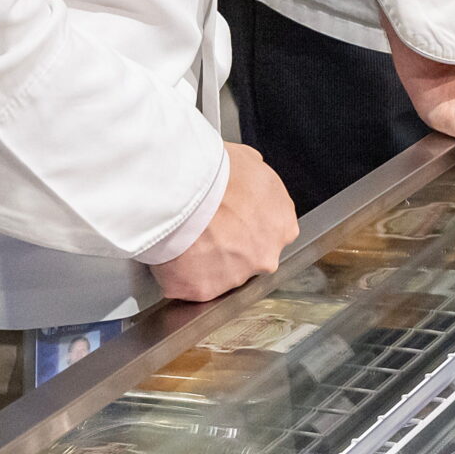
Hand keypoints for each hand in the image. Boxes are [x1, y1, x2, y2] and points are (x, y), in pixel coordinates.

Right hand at [150, 143, 298, 302]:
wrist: (187, 191)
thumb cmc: (219, 173)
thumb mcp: (251, 162)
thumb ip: (257, 185)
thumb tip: (249, 183)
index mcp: (283, 226)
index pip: (270, 234)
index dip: (246, 226)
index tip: (230, 220)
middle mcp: (265, 257)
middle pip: (247, 258)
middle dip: (228, 248)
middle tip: (206, 229)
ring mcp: (235, 277)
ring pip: (218, 274)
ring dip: (203, 261)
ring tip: (185, 237)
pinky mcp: (203, 291)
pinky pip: (189, 286)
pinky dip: (178, 274)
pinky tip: (171, 252)